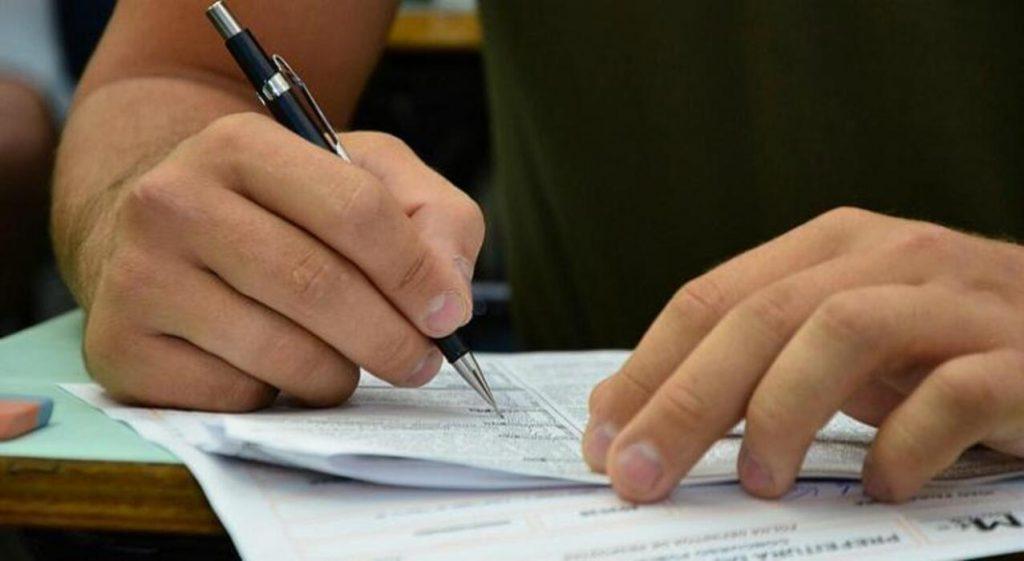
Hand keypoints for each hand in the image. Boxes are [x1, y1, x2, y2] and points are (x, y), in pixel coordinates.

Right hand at [80, 113, 483, 410]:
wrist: (161, 234)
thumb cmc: (281, 209)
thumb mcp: (364, 179)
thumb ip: (432, 218)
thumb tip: (448, 298)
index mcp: (240, 145)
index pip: (354, 210)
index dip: (415, 273)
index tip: (447, 315)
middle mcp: (173, 202)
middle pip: (318, 287)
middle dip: (391, 339)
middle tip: (420, 363)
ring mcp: (137, 277)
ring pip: (281, 353)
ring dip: (338, 374)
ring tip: (343, 361)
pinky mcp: (121, 348)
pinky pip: (235, 397)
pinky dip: (275, 396)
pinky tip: (270, 368)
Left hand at [583, 207, 1023, 502]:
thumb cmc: (938, 345)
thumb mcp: (834, 343)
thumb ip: (750, 363)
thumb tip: (631, 414)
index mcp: (827, 248)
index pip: (710, 299)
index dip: (646, 370)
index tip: (600, 441)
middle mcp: (886, 256)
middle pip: (760, 318)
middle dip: (684, 401)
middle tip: (639, 477)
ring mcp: (955, 298)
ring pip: (844, 330)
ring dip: (783, 409)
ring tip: (757, 481)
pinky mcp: (1022, 356)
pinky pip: (955, 392)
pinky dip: (906, 443)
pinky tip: (882, 486)